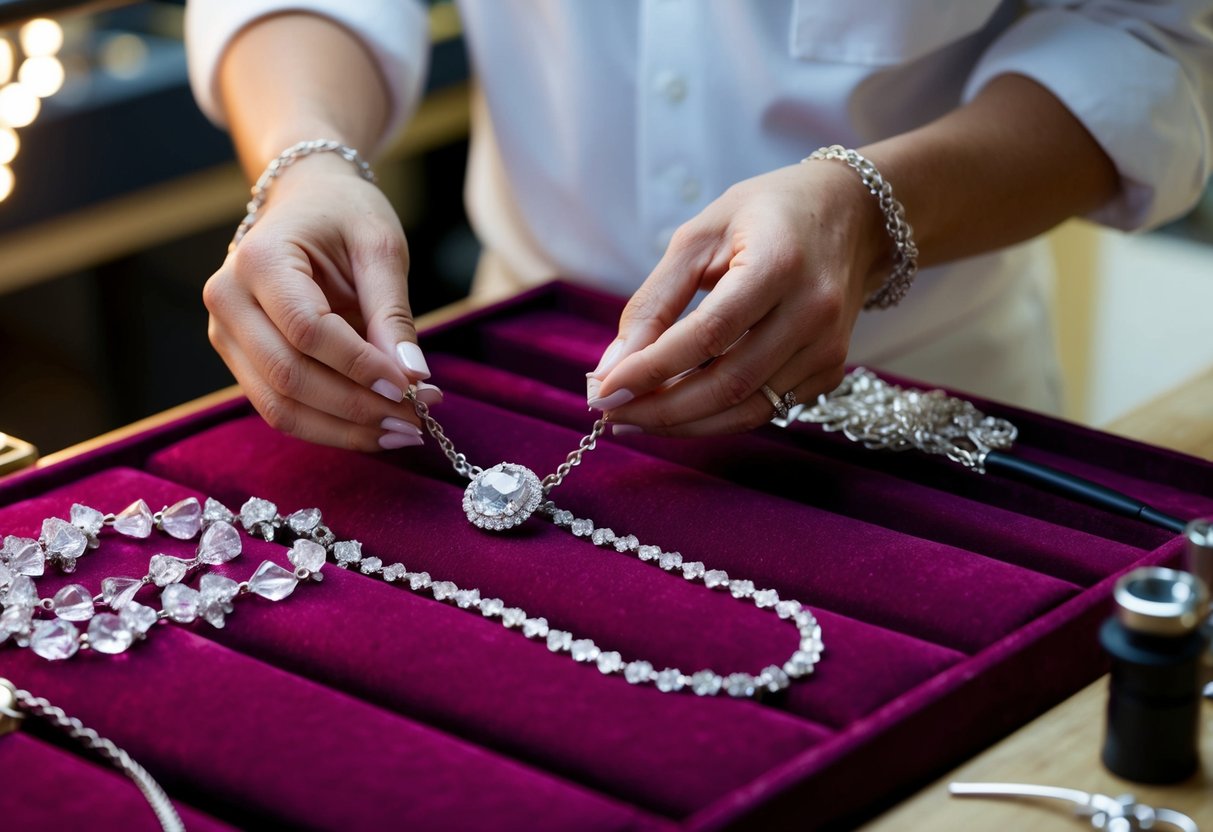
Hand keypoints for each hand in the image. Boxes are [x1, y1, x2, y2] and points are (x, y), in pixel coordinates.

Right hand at [204, 156, 439, 450]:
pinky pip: (280, 409)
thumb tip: (413, 376)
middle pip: (289, 378)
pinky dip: (331, 427)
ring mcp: (226, 335)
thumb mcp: (380, 247)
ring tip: (403, 431)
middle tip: (418, 418)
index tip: (411, 386)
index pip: (307, 330)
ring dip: (345, 430)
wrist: (306, 201)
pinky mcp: (239, 360)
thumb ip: (392, 312)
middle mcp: (228, 300)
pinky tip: (377, 428)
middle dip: (359, 408)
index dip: (360, 366)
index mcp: (259, 259)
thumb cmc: (345, 216)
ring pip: (280, 407)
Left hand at [587, 161, 887, 435]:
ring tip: (634, 418)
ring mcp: (828, 346)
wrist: (852, 215)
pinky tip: (679, 408)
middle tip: (611, 412)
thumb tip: (614, 365)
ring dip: (683, 423)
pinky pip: (766, 409)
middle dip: (661, 409)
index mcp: (778, 263)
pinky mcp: (830, 369)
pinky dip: (717, 417)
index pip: (708, 334)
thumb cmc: (765, 215)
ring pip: (747, 410)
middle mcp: (813, 311)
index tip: (604, 388)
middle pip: (729, 384)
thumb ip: (654, 301)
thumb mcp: (699, 237)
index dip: (652, 368)